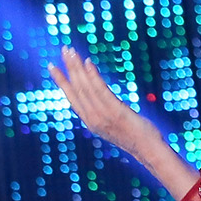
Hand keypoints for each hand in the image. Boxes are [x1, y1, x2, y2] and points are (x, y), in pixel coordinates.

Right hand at [49, 47, 199, 198]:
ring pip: (86, 86)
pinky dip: (93, 75)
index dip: (61, 81)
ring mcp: (104, 115)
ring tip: (72, 51)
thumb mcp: (113, 126)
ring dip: (78, 67)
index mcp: (90, 121)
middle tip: (65, 49)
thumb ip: (103, 114)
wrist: (149, 150)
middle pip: (77, 88)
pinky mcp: (116, 111)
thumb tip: (101, 100)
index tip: (52, 66)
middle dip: (69, 67)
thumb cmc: (135, 138)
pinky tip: (88, 63)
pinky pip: (101, 90)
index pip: (71, 97)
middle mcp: (93, 118)